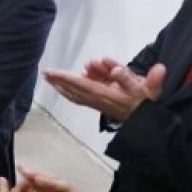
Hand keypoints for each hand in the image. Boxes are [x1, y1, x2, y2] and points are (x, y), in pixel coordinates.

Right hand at [16, 167, 116, 191]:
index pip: (66, 188)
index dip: (52, 183)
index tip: (38, 179)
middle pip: (53, 183)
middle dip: (38, 176)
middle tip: (23, 169)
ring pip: (44, 188)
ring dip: (32, 179)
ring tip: (19, 173)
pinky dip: (29, 190)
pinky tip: (19, 188)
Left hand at [43, 61, 165, 120]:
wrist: (146, 122)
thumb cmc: (145, 102)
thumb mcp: (146, 88)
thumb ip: (132, 77)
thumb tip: (116, 69)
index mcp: (105, 94)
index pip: (80, 84)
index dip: (65, 78)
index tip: (52, 72)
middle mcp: (97, 99)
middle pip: (73, 88)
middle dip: (58, 80)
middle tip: (44, 72)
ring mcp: (96, 102)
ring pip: (74, 93)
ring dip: (61, 85)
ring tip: (49, 77)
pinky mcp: (98, 103)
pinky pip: (78, 97)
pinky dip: (69, 92)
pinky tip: (61, 88)